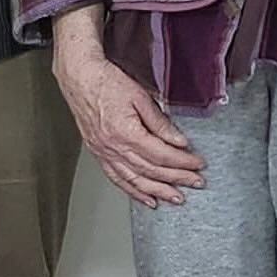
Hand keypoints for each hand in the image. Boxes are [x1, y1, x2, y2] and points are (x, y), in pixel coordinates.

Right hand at [52, 27, 204, 207]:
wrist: (79, 78)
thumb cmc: (106, 82)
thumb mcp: (140, 97)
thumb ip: (160, 122)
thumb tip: (178, 141)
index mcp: (126, 133)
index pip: (161, 154)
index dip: (182, 162)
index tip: (197, 164)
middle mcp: (113, 147)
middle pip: (151, 170)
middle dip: (176, 179)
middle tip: (195, 182)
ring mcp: (104, 153)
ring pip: (135, 180)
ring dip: (158, 191)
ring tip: (175, 198)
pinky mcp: (98, 154)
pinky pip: (117, 178)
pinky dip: (133, 191)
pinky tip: (147, 197)